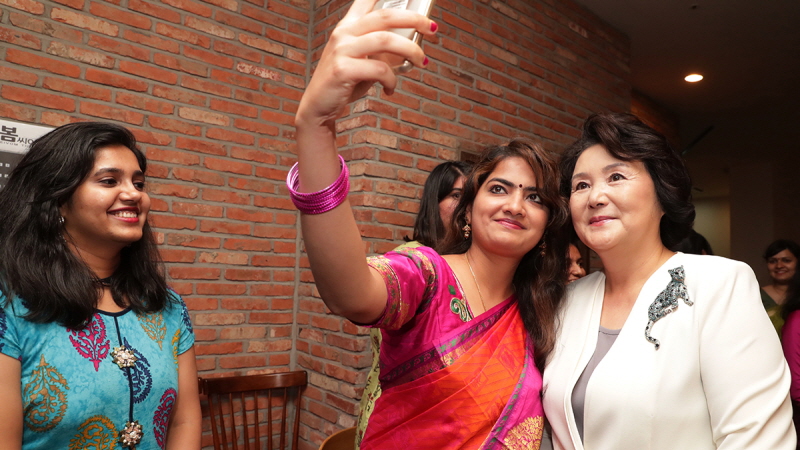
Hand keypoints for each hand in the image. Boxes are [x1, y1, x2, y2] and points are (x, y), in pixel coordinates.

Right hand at [296, 0, 436, 128]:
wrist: (319, 106)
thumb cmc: (344, 81)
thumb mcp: (363, 60)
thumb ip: (381, 50)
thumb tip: (411, 46)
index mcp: (348, 26)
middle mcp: (343, 33)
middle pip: (385, 16)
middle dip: (414, 19)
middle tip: (431, 28)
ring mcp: (342, 50)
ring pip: (386, 40)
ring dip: (410, 50)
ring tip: (420, 61)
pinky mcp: (343, 70)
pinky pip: (379, 69)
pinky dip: (391, 79)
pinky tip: (391, 88)